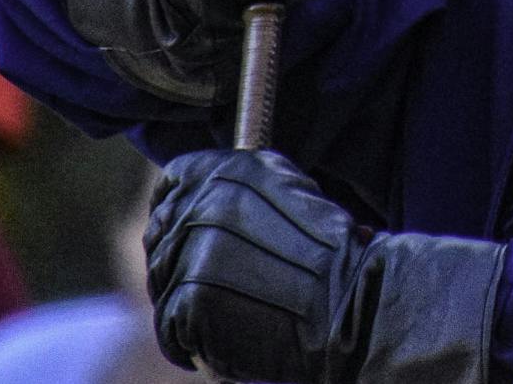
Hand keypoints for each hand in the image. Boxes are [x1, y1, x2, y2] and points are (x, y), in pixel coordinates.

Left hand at [145, 149, 503, 383]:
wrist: (351, 303)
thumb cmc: (333, 257)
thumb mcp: (292, 195)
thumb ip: (241, 192)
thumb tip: (199, 201)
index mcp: (232, 171)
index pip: (174, 183)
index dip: (173, 208)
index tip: (177, 231)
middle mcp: (206, 201)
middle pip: (161, 237)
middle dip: (177, 264)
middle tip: (214, 289)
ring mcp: (193, 250)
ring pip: (164, 284)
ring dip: (187, 305)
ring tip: (230, 316)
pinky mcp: (187, 298)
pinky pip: (169, 325)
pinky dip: (190, 340)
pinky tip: (223, 341)